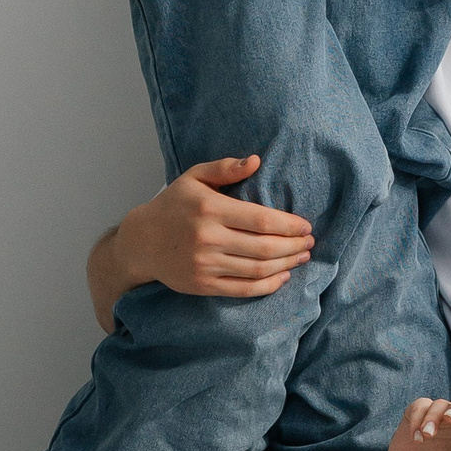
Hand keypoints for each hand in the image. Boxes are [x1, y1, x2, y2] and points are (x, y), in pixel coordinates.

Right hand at [104, 156, 313, 302]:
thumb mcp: (193, 177)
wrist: (141, 242)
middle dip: (293, 246)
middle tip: (309, 242)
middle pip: (264, 247)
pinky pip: (243, 289)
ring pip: (257, 269)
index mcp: (210, 208)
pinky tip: (282, 276)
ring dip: (286, 265)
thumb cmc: (173, 205)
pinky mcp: (203, 285)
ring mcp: (205, 264)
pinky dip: (267, 285)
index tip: (306, 226)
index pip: (261, 219)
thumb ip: (225, 168)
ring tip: (301, 257)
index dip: (289, 225)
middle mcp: (207, 238)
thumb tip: (256, 161)